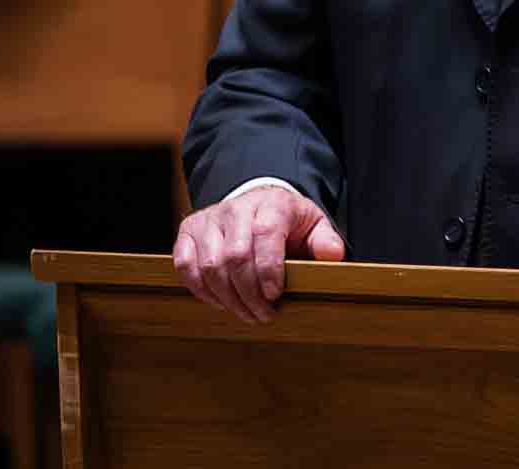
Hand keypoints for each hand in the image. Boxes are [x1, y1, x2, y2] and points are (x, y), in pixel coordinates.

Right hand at [173, 185, 345, 323]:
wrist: (257, 202)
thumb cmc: (286, 220)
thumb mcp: (313, 225)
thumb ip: (325, 241)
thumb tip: (332, 255)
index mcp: (270, 204)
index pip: (265, 234)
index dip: (268, 269)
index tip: (275, 295)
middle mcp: (235, 208)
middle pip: (235, 256)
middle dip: (249, 294)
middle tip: (263, 315)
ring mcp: (209, 219)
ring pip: (210, 265)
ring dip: (228, 298)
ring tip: (246, 314)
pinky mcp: (188, 232)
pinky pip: (186, 266)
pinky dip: (202, 291)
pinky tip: (221, 302)